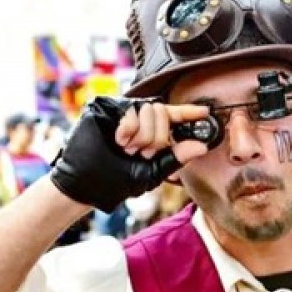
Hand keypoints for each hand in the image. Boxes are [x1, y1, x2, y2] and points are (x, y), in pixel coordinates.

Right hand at [50, 97, 209, 211]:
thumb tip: (201, 146)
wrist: (86, 185)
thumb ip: (176, 158)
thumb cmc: (116, 181)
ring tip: (126, 149)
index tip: (205, 112)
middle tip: (141, 153)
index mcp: (151, 133)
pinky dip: (128, 131)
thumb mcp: (152, 172)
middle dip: (156, 139)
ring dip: (141, 137)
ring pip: (149, 110)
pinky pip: (131, 111)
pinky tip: (118, 141)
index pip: (173, 117)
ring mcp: (122, 111)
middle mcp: (138, 119)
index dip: (189, 112)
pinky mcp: (106, 106)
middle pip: (163, 113)